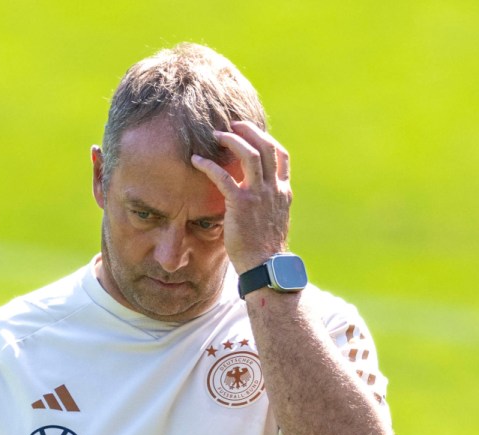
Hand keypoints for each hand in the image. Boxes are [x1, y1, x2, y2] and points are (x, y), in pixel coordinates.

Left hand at [191, 121, 291, 272]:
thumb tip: (255, 199)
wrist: (266, 267)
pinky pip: (223, 177)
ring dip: (231, 140)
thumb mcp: (273, 221)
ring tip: (215, 135)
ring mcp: (259, 195)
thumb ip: (267, 204)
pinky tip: (196, 161)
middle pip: (266, 147)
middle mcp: (274, 189)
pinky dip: (208, 165)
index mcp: (283, 192)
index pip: (281, 155)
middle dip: (248, 131)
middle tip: (232, 124)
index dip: (266, 139)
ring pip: (249, 154)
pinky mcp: (241, 204)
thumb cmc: (264, 249)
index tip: (252, 132)